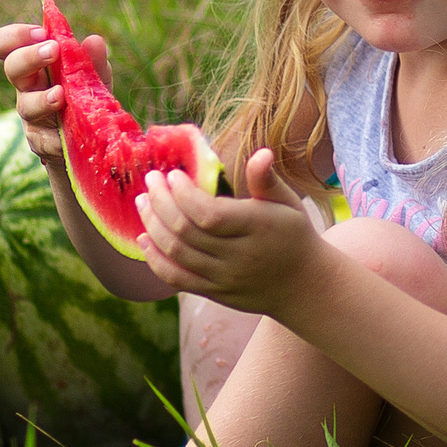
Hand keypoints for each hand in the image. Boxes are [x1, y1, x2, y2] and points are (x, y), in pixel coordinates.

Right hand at [0, 20, 113, 165]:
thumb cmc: (84, 96)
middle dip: (30, 56)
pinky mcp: (39, 141)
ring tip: (60, 95)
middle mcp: (26, 86)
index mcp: (34, 63)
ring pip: (26, 105)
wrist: (88, 139)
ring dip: (42, 99)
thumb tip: (94, 41)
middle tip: (53, 50)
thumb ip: (94, 60)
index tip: (42, 33)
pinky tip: (69, 135)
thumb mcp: (94, 76)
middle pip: (12, 67)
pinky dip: (57, 136)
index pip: (6, 43)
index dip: (16, 35)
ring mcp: (31, 114)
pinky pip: (42, 139)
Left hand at [136, 149, 335, 317]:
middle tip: (151, 180)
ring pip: (176, 253)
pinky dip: (155, 259)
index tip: (172, 175)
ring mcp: (224, 278)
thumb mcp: (287, 203)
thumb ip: (266, 180)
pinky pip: (176, 279)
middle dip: (160, 202)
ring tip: (142, 202)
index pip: (208, 213)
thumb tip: (262, 153)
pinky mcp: (214, 293)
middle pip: (186, 231)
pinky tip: (144, 239)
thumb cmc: (293, 235)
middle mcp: (239, 256)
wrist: (304, 286)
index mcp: (257, 228)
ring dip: (152, 225)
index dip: (183, 194)